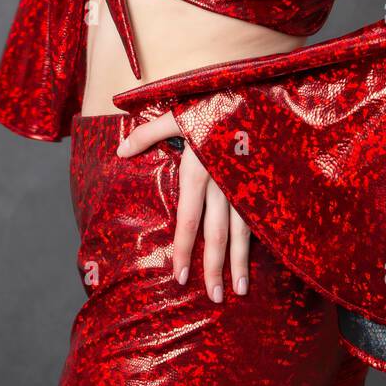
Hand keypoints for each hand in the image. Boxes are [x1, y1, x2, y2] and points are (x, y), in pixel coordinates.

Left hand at [116, 110, 249, 301]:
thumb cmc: (212, 100)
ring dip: (242, 262)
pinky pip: (260, 216)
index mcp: (200, 170)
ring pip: (244, 231)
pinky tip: (262, 260)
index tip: (180, 278)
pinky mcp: (265, 180)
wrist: (257, 87)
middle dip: (216, 268)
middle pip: (218, 234)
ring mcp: (248, 183)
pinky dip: (260, 240)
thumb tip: (119, 152)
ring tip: (241, 289)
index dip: (184, 251)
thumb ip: (148, 134)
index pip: (189, 221)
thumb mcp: (177, 113)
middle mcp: (224, 182)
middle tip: (217, 298)